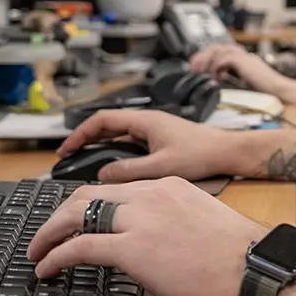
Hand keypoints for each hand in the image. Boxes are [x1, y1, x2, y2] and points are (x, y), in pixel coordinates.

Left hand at [27, 178, 266, 295]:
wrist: (256, 270)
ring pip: (75, 213)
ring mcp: (141, 219)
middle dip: (60, 214)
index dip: (88, 205)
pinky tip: (46, 268)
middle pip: (88, 193)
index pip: (116, 188)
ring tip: (38, 251)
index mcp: (170, 187)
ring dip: (50, 232)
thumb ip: (171, 224)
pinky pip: (78, 247)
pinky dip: (55, 256)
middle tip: (48, 235)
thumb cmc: (239, 258)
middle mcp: (152, 194)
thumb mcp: (200, 225)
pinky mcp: (133, 248)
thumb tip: (153, 244)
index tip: (76, 221)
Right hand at [56, 109, 242, 182]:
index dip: (80, 133)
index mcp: (146, 121)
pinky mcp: (161, 142)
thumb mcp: (161, 166)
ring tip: (85, 165)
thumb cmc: (202, 153)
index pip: (102, 120)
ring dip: (101, 148)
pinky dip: (117, 155)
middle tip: (69, 158)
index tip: (66, 148)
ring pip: (119, 137)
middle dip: (86, 141)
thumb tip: (103, 175)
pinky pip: (131, 145)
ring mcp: (155, 132)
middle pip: (108, 127)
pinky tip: (113, 171)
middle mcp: (148, 123)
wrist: (228, 153)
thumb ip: (129, 171)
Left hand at [189, 44, 288, 94]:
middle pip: (217, 47)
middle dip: (202, 56)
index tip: (196, 66)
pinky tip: (216, 77)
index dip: (206, 57)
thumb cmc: (268, 94)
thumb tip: (219, 83)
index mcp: (243, 61)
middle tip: (192, 67)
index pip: (221, 51)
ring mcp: (244, 58)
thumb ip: (234, 81)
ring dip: (207, 60)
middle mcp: (244, 56)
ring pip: (219, 50)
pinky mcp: (245, 62)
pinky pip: (225, 58)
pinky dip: (218, 67)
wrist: (281, 92)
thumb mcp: (246, 86)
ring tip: (199, 71)